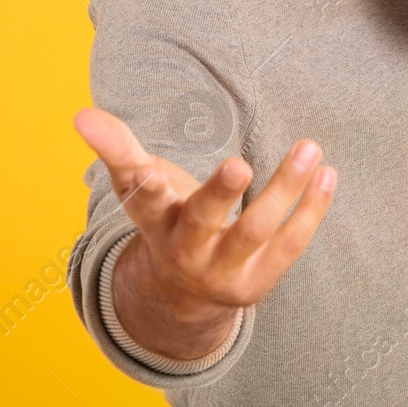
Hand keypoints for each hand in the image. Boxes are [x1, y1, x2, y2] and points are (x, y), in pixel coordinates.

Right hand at [73, 108, 336, 357]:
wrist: (182, 292)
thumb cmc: (163, 217)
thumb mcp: (137, 184)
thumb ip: (116, 146)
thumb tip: (80, 114)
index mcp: (153, 220)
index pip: (145, 202)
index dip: (146, 186)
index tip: (149, 173)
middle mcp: (186, 250)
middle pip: (203, 222)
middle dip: (219, 194)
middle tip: (239, 164)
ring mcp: (223, 270)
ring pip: (255, 230)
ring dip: (284, 190)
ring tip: (309, 148)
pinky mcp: (257, 281)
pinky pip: (290, 245)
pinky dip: (311, 209)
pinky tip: (327, 174)